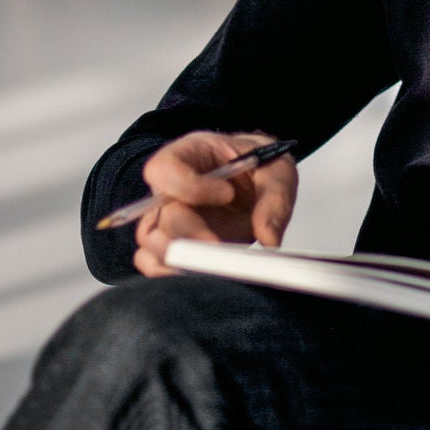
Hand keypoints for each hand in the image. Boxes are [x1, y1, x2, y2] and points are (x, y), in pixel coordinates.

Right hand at [133, 130, 298, 277]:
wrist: (259, 179)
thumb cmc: (259, 166)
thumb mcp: (277, 170)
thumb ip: (275, 198)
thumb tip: (269, 238)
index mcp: (189, 154)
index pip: (164, 168)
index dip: (189, 186)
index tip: (227, 194)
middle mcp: (171, 188)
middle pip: (158, 214)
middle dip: (188, 234)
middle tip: (220, 246)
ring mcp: (169, 218)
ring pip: (151, 242)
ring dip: (179, 258)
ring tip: (214, 264)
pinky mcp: (177, 245)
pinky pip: (155, 263)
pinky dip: (173, 273)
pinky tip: (202, 275)